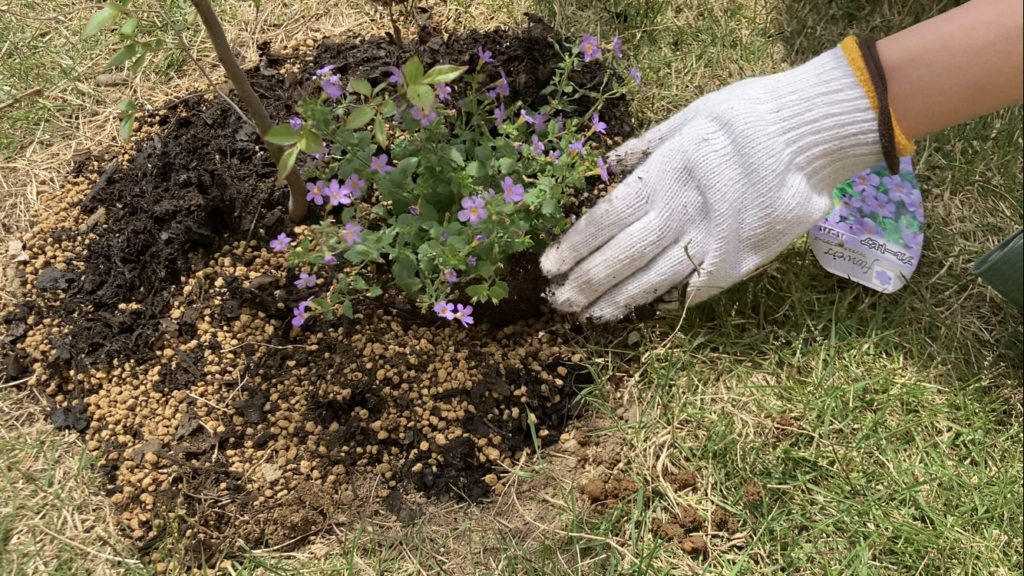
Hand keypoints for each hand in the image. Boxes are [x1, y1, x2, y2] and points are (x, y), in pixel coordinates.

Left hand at [542, 48, 886, 320]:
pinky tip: (645, 315)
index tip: (549, 267)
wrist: (815, 133)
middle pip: (622, 256)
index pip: (606, 219)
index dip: (574, 246)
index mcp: (663, 175)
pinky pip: (697, 289)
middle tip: (559, 303)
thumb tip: (606, 166)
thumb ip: (645, 147)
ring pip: (654, 280)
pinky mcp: (741, 261)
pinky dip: (670, 303)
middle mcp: (681, 213)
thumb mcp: (689, 116)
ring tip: (591, 316)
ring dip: (619, 301)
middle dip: (587, 282)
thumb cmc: (749, 115)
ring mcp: (712, 242)